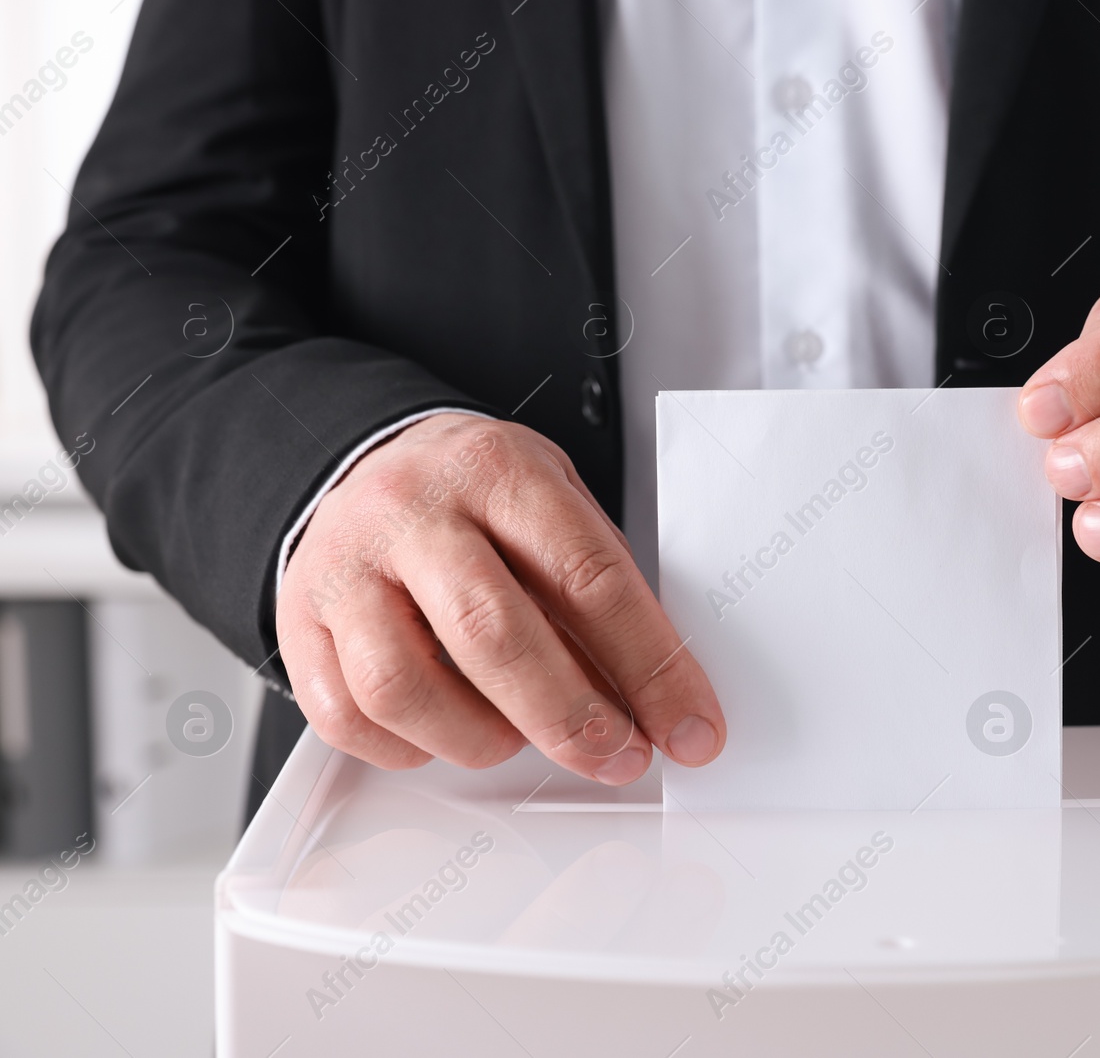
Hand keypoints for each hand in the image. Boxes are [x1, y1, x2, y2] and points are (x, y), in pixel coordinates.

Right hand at [276, 413, 723, 782]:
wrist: (364, 457)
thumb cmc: (475, 494)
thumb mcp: (554, 502)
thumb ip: (597, 587)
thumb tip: (657, 694)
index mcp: (498, 472)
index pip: (587, 576)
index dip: (649, 664)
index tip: (689, 725)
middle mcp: (413, 512)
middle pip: (493, 633)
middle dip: (570, 716)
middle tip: (618, 754)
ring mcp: (345, 567)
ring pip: (403, 685)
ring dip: (479, 738)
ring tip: (518, 739)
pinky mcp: (297, 620)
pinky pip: (346, 716)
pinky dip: (407, 749)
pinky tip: (446, 734)